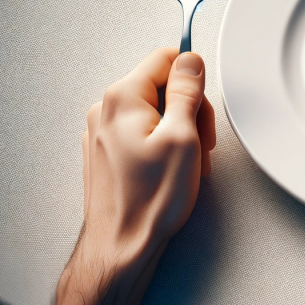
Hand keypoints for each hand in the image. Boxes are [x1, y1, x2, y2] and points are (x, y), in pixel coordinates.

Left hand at [81, 47, 215, 260]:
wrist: (122, 246)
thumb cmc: (149, 201)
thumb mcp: (183, 137)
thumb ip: (187, 92)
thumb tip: (190, 62)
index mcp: (122, 98)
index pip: (165, 58)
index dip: (192, 79)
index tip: (201, 105)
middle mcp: (105, 110)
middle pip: (160, 86)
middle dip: (188, 110)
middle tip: (199, 143)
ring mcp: (102, 132)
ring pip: (153, 111)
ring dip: (178, 131)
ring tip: (185, 162)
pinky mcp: (106, 152)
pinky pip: (141, 132)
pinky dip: (161, 145)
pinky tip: (170, 169)